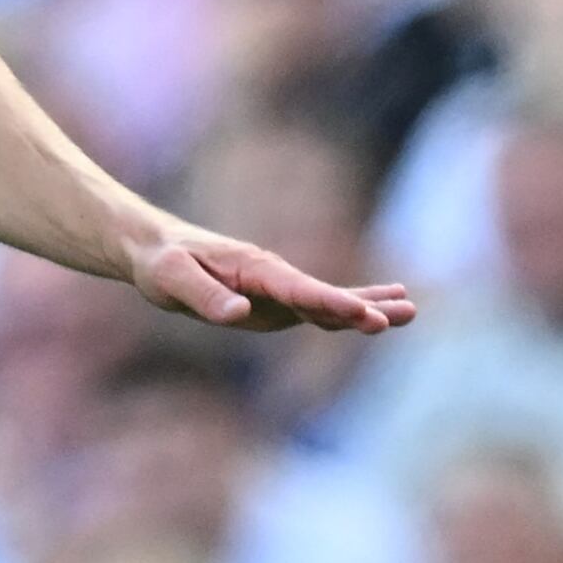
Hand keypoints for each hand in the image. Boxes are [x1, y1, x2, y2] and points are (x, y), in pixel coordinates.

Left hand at [126, 219, 415, 334]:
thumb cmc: (160, 262)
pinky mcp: (274, 304)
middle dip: (362, 305)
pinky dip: (346, 310)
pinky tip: (377, 312)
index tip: (363, 312)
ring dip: (366, 306)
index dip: (329, 302)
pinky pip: (315, 309)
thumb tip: (239, 314)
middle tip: (404, 314)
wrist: (153, 249)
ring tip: (410, 310)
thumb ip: (204, 296)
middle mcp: (272, 277)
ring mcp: (276, 292)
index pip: (297, 290)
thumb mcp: (171, 278)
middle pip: (323, 294)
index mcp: (252, 269)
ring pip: (326, 301)